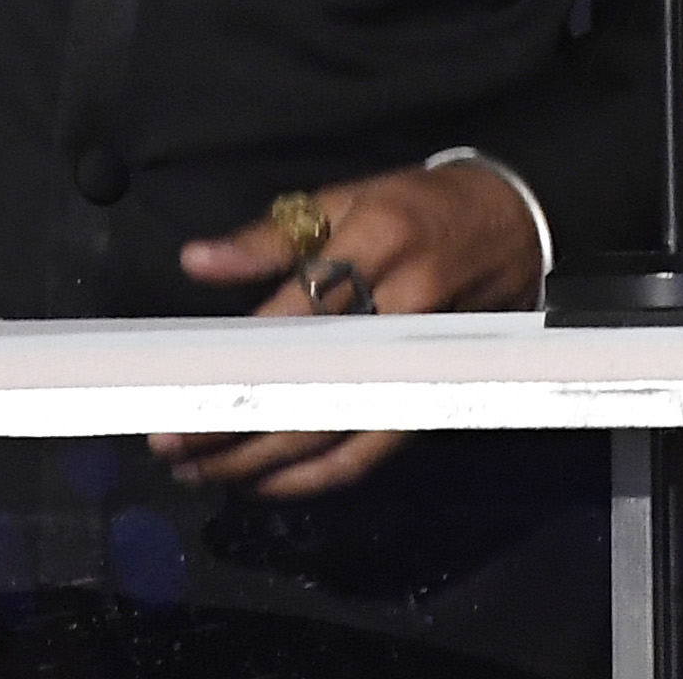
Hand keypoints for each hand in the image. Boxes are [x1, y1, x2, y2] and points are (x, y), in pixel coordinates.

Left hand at [150, 161, 542, 497]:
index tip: (177, 384)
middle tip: (171, 445)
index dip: (237, 356)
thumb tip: (197, 261)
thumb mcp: (346, 200)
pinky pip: (372, 450)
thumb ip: (271, 237)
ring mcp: (421, 357)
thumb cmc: (415, 208)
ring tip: (203, 471)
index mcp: (377, 242)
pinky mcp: (430, 394)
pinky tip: (267, 482)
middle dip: (235, 422)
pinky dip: (317, 475)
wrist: (511, 225)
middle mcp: (404, 304)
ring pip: (338, 425)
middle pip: (311, 380)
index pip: (295, 311)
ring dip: (264, 460)